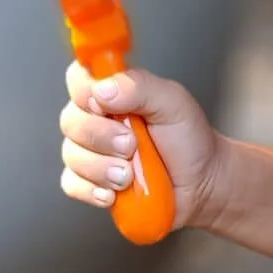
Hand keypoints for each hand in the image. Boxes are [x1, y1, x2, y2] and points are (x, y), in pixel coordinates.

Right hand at [60, 62, 220, 231]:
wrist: (201, 183)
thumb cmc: (188, 140)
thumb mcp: (173, 102)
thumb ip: (141, 87)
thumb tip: (102, 89)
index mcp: (113, 92)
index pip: (78, 79)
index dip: (85, 92)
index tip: (107, 107)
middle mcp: (96, 120)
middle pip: (71, 121)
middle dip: (102, 138)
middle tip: (132, 145)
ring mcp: (91, 153)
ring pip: (71, 155)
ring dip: (101, 168)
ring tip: (130, 175)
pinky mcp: (91, 183)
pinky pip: (72, 184)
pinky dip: (91, 190)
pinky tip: (113, 193)